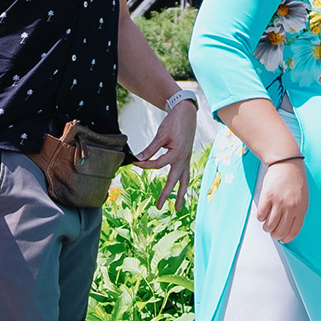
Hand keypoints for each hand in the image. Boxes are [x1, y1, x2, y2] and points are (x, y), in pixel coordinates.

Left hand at [133, 95, 196, 209]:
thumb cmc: (174, 122)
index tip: (134, 162)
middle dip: (167, 194)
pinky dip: (183, 183)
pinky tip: (181, 190)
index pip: (157, 164)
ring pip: (184, 180)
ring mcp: (186, 159)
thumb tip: (139, 159)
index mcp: (177, 153)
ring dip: (181, 194)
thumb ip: (150, 149)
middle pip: (174, 180)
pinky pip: (185, 174)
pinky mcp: (186, 157)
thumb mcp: (161, 135)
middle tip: (159, 206)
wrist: (187, 112)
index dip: (144, 165)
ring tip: (178, 208)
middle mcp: (184, 159)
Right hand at [254, 154, 308, 242]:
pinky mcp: (267, 196)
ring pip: (269, 225)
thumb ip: (297, 212)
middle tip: (272, 231)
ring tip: (267, 222)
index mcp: (301, 209)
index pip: (294, 231)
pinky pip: (261, 215)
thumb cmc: (295, 181)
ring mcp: (279, 202)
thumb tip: (288, 229)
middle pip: (280, 231)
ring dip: (267, 227)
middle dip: (275, 235)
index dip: (286, 238)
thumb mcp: (303, 198)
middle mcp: (291, 207)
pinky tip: (263, 213)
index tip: (282, 239)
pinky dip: (261, 217)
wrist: (288, 163)